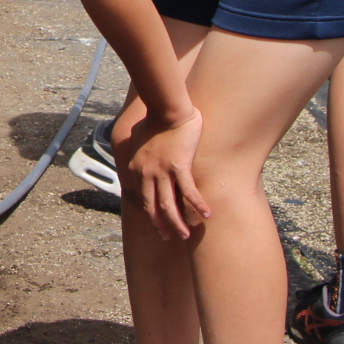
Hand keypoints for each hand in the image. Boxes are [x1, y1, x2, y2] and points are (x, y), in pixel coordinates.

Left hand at [122, 109, 209, 239]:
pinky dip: (197, 205)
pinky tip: (206, 215)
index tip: (157, 223)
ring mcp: (162, 171)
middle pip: (153, 207)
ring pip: (168, 205)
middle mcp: (146, 173)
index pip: (142, 197)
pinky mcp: (179, 166)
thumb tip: (139, 144)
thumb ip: (140, 145)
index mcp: (136, 167)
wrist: (166, 106)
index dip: (150, 213)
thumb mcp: (139, 135)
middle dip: (160, 225)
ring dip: (177, 223)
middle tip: (168, 238)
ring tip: (185, 235)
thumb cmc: (155, 117)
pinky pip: (188, 192)